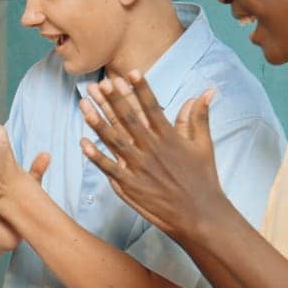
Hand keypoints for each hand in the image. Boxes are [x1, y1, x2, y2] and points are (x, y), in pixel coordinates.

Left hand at [77, 71, 222, 239]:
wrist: (200, 215)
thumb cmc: (203, 179)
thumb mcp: (204, 146)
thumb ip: (198, 118)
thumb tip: (204, 92)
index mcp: (169, 137)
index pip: (152, 108)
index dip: (140, 89)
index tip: (130, 72)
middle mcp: (152, 149)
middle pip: (128, 120)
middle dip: (112, 100)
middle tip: (99, 83)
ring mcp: (139, 168)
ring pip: (114, 140)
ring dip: (97, 122)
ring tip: (84, 106)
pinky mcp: (131, 186)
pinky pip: (109, 168)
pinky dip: (96, 156)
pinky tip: (82, 142)